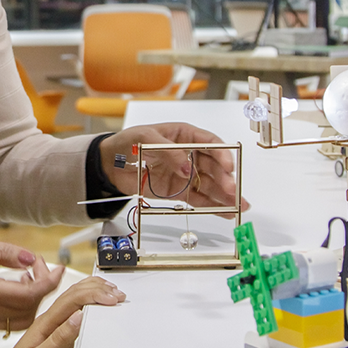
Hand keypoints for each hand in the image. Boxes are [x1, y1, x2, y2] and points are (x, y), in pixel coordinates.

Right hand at [0, 234, 61, 330]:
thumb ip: (3, 252)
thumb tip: (30, 258)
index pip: (28, 294)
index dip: (48, 282)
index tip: (56, 267)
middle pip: (30, 309)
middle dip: (43, 288)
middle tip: (40, 266)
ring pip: (23, 320)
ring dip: (34, 300)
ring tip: (28, 276)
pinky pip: (11, 322)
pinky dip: (22, 307)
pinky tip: (17, 286)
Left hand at [0, 277, 124, 347]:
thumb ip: (59, 339)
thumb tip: (78, 317)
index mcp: (44, 325)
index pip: (71, 301)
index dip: (93, 295)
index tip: (111, 298)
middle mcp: (49, 325)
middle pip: (73, 296)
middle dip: (96, 290)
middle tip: (116, 293)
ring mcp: (53, 334)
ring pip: (74, 306)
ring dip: (92, 296)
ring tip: (109, 293)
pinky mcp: (57, 344)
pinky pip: (74, 322)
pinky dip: (88, 312)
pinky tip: (93, 313)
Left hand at [99, 123, 249, 215]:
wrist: (110, 164)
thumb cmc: (127, 143)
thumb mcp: (145, 138)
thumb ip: (168, 151)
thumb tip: (186, 167)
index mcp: (184, 136)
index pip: (210, 143)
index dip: (222, 154)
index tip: (228, 165)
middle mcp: (189, 156)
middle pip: (213, 167)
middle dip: (225, 178)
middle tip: (231, 190)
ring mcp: (185, 175)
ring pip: (210, 185)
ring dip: (224, 195)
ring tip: (238, 205)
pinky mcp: (178, 191)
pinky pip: (198, 199)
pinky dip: (212, 206)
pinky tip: (226, 211)